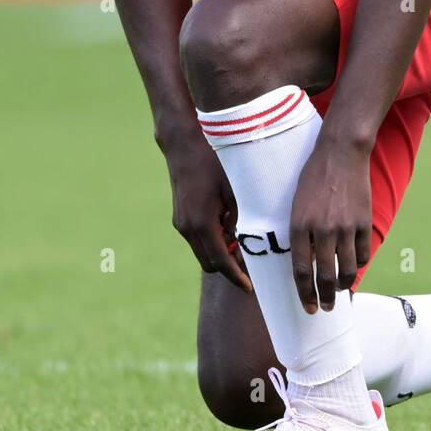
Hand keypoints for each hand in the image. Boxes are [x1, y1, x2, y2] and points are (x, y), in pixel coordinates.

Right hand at [164, 134, 252, 292]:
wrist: (183, 143)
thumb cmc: (213, 161)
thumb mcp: (234, 189)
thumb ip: (241, 218)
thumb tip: (248, 241)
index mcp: (202, 224)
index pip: (220, 263)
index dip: (236, 277)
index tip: (250, 286)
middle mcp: (187, 228)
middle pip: (209, 263)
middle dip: (229, 267)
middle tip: (250, 262)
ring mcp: (180, 222)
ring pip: (202, 251)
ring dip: (220, 252)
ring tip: (241, 239)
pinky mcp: (180, 216)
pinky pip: (197, 238)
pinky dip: (212, 240)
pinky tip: (227, 224)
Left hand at [289, 138, 371, 312]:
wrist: (340, 153)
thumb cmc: (313, 176)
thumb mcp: (296, 204)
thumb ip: (299, 233)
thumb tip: (306, 261)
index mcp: (299, 226)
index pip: (300, 271)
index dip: (304, 294)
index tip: (308, 307)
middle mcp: (322, 230)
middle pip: (324, 277)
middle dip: (325, 298)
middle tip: (326, 307)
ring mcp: (345, 227)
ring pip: (347, 270)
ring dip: (342, 286)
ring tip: (339, 290)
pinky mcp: (364, 222)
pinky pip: (363, 254)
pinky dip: (359, 265)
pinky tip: (354, 267)